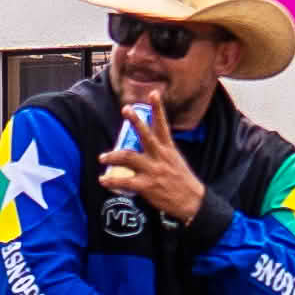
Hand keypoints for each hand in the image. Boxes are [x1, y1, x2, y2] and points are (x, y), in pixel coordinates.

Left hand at [106, 106, 208, 221]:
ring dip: (112, 156)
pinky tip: (103, 180)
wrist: (192, 201)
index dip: (158, 108)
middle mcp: (160, 156)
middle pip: (146, 135)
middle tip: (126, 109)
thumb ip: (160, 151)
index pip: (163, 124)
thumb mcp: (174, 160)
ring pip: (129, 157)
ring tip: (102, 157)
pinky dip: (112, 181)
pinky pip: (125, 181)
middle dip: (135, 121)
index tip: (153, 93)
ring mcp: (153, 170)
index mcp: (168, 148)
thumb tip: (144, 144)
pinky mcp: (147, 186)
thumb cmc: (181, 180)